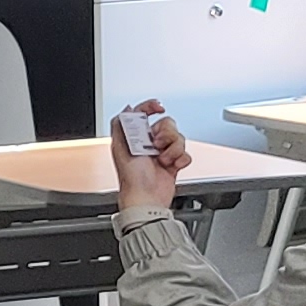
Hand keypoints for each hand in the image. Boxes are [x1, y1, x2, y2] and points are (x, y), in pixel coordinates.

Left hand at [113, 101, 192, 216]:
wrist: (146, 198)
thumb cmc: (131, 178)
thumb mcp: (120, 147)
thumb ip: (121, 124)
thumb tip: (128, 108)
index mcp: (135, 137)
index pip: (144, 113)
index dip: (151, 106)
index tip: (159, 107)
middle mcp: (149, 143)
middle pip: (168, 124)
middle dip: (166, 134)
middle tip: (157, 146)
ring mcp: (163, 152)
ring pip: (179, 138)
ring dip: (173, 149)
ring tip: (163, 160)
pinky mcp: (174, 163)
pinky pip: (186, 153)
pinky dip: (181, 159)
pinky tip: (173, 166)